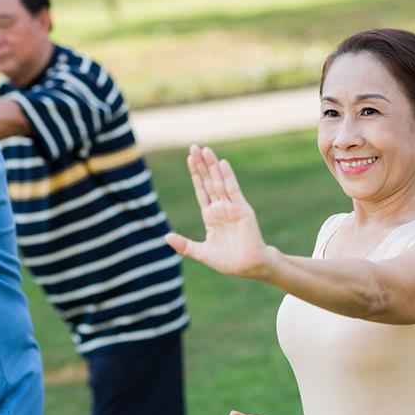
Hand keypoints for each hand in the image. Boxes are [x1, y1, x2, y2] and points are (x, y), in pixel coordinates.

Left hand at [165, 145, 270, 276]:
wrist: (248, 267)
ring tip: (205, 150)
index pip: (201, 190)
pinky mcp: (242, 209)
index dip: (195, 175)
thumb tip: (166, 237)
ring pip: (219, 182)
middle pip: (208, 181)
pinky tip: (222, 163)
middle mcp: (220, 208)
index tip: (189, 159)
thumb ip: (184, 245)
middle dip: (201, 165)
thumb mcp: (201, 253)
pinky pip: (233, 190)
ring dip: (212, 166)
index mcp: (210, 216)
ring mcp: (231, 207)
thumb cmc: (228, 261)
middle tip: (194, 147)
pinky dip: (227, 176)